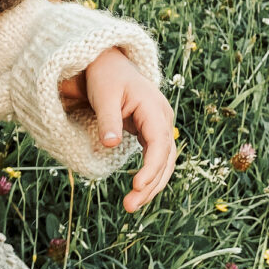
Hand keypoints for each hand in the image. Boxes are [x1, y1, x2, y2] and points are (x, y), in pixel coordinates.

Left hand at [58, 47, 177, 213]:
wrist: (107, 61)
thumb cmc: (105, 76)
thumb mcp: (104, 95)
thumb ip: (108, 119)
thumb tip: (109, 143)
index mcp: (154, 109)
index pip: (159, 144)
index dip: (151, 168)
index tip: (137, 186)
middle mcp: (162, 119)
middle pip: (165, 158)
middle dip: (150, 185)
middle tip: (130, 206)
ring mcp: (158, 126)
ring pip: (163, 162)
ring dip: (151, 185)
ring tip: (131, 205)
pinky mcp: (150, 131)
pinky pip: (155, 157)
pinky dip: (149, 175)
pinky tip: (138, 191)